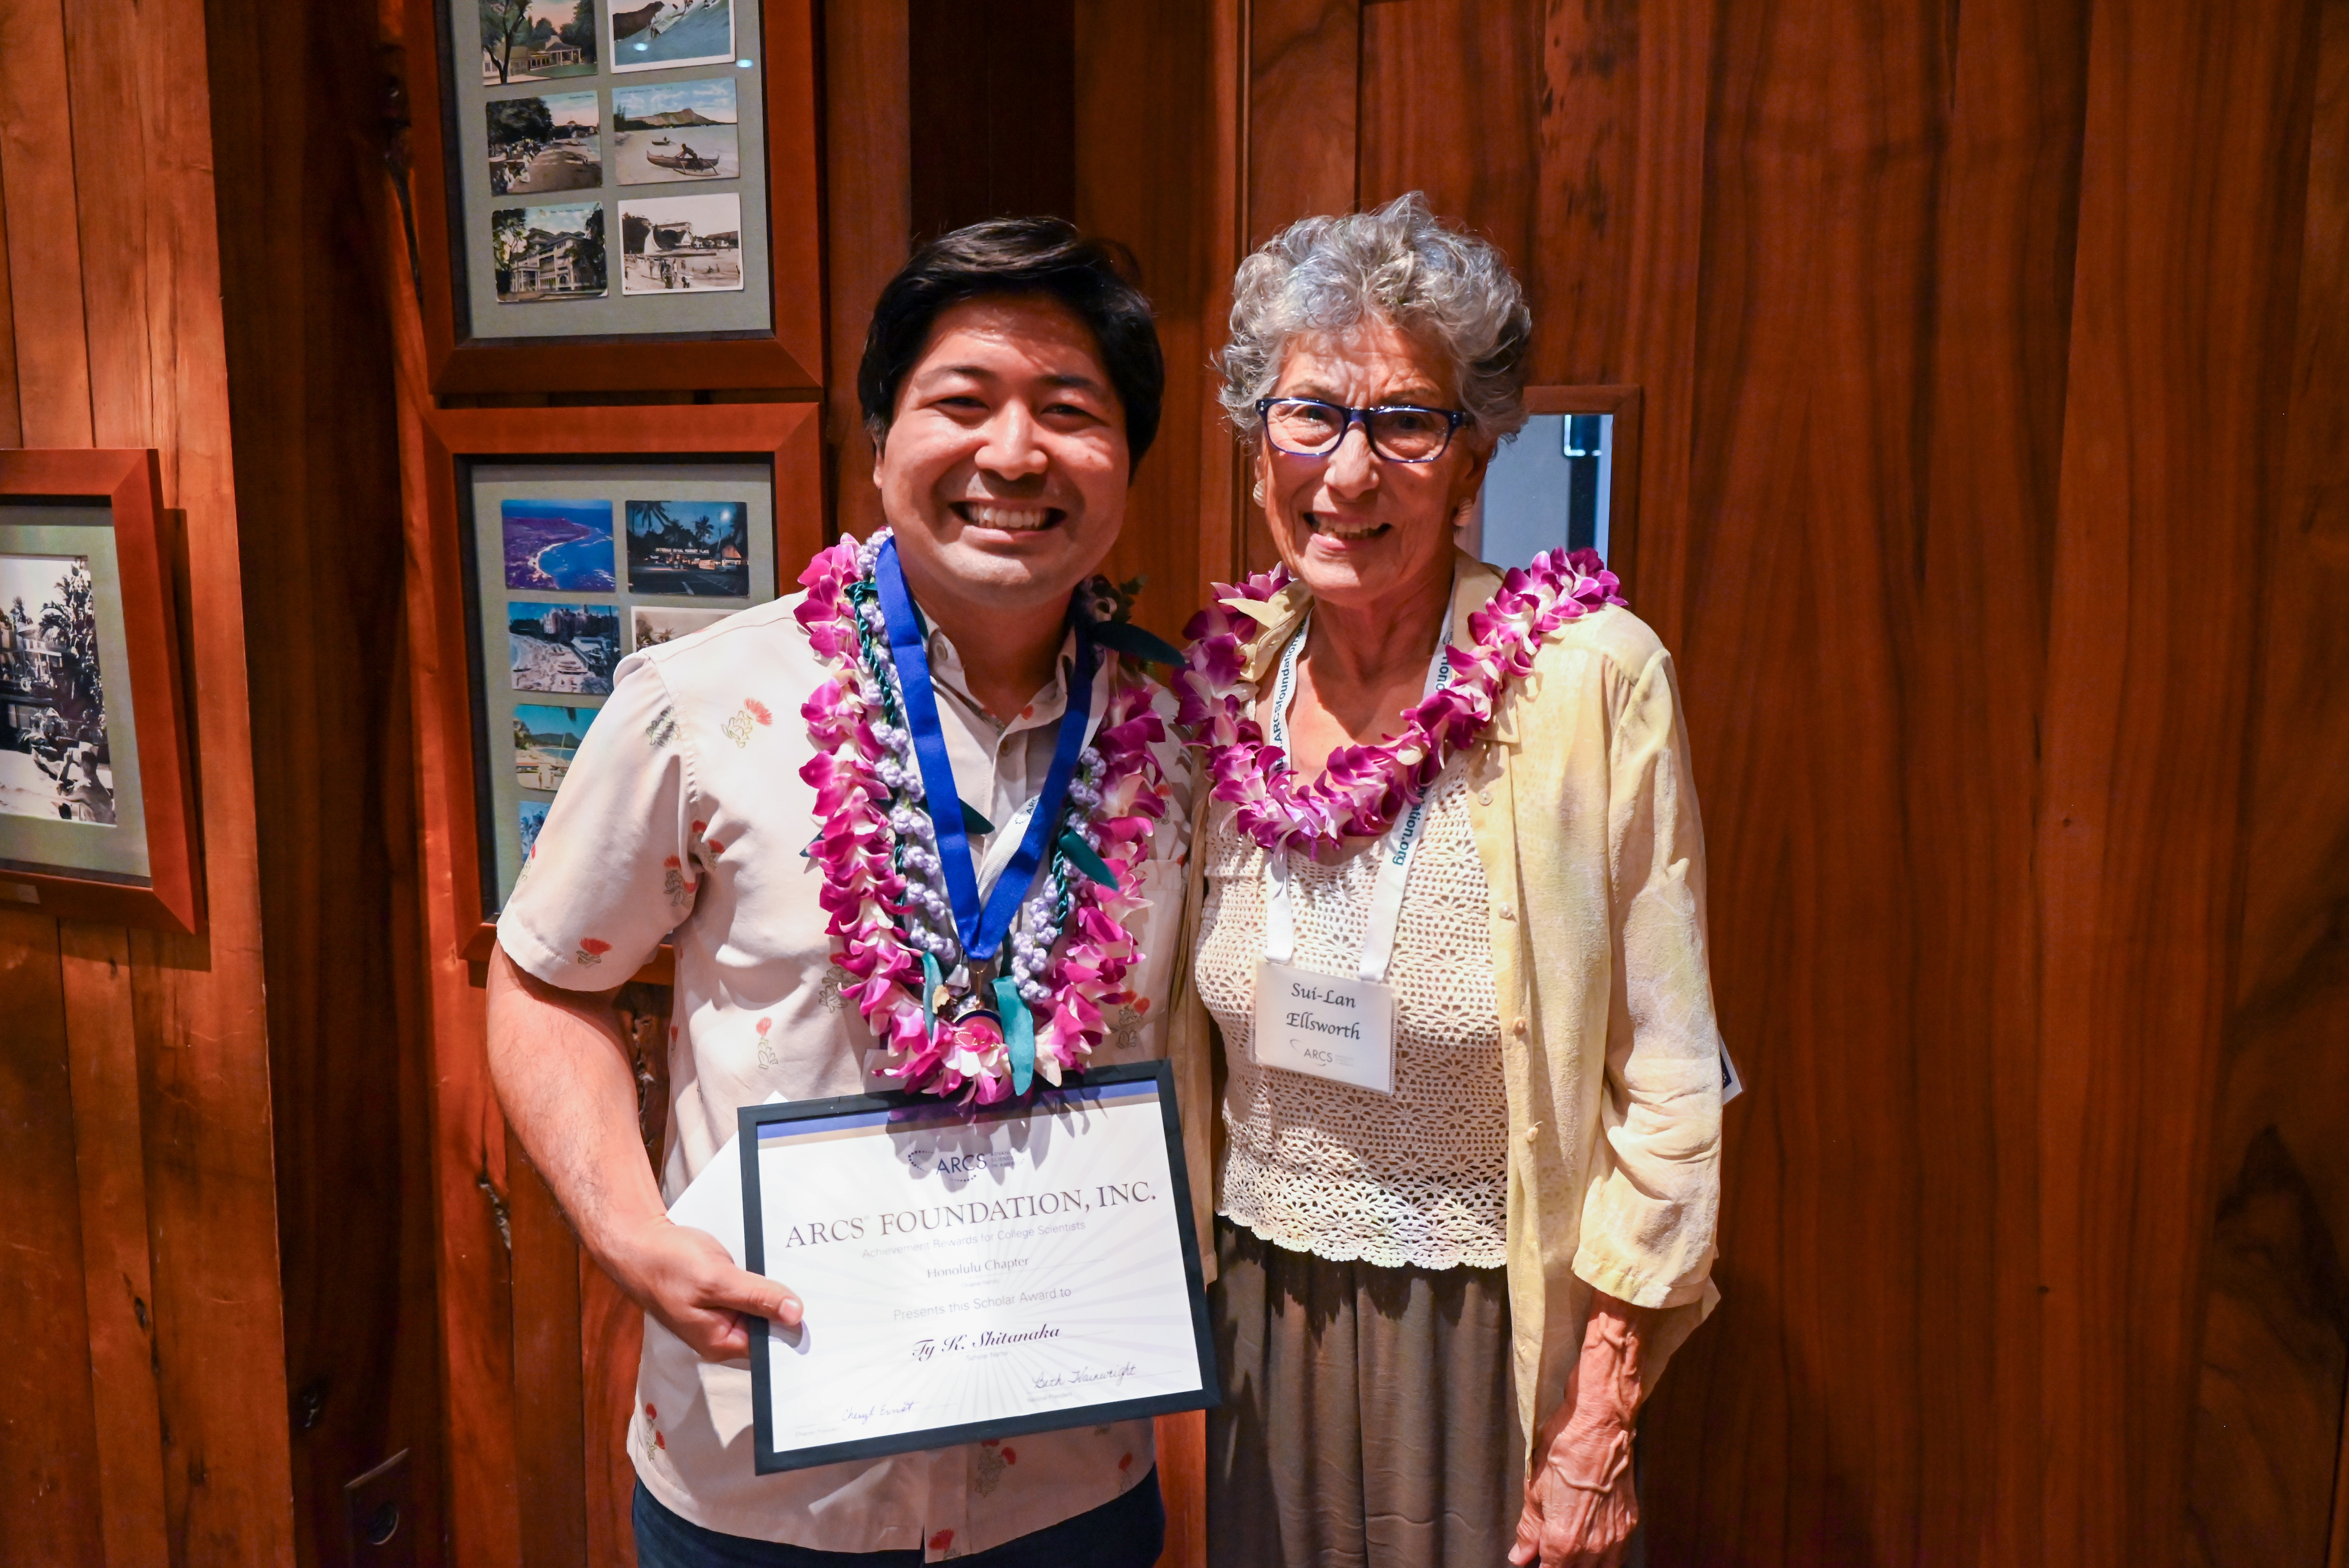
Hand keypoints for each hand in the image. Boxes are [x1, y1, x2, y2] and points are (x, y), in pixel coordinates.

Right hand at [606, 1216, 802, 1360]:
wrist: (638, 1242)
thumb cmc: (668, 1264)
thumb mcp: (716, 1280)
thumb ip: (756, 1297)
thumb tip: (795, 1315)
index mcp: (720, 1342)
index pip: (769, 1347)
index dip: (794, 1330)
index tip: (823, 1312)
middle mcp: (722, 1333)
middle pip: (768, 1326)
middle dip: (788, 1307)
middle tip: (820, 1285)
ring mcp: (720, 1312)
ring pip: (761, 1306)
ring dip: (777, 1290)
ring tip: (806, 1272)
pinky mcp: (721, 1293)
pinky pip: (750, 1291)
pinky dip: (763, 1278)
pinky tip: (778, 1262)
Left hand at [1509, 1403, 1636, 1566]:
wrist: (1600, 1427)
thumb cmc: (1563, 1452)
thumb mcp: (1534, 1490)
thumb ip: (1529, 1530)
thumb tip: (1520, 1555)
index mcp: (1564, 1540)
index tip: (1535, 1562)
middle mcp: (1593, 1546)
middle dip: (1561, 1566)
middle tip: (1550, 1552)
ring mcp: (1616, 1537)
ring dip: (1585, 1565)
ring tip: (1572, 1551)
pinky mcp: (1630, 1523)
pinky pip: (1618, 1554)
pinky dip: (1604, 1556)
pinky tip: (1592, 1543)